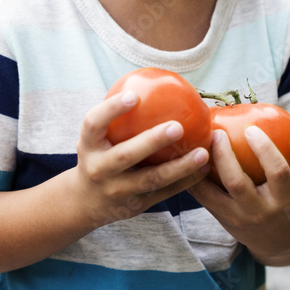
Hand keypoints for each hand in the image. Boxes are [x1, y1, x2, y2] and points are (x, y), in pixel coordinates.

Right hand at [73, 91, 210, 228]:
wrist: (86, 202)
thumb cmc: (99, 156)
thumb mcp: (96, 139)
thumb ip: (116, 119)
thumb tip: (152, 83)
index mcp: (88, 146)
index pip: (93, 123)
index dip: (112, 109)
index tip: (134, 95)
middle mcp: (99, 169)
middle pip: (125, 156)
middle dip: (151, 141)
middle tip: (177, 126)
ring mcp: (116, 191)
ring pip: (151, 179)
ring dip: (180, 167)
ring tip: (203, 153)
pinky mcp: (134, 206)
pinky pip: (163, 194)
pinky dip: (185, 182)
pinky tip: (204, 169)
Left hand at [188, 117, 289, 264]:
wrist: (281, 241)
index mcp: (287, 196)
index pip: (277, 171)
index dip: (264, 149)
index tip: (251, 129)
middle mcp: (262, 210)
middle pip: (238, 183)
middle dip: (224, 156)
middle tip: (216, 132)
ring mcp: (240, 218)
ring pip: (214, 195)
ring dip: (201, 169)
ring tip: (196, 144)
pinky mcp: (223, 220)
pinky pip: (204, 198)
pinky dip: (193, 179)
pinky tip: (187, 158)